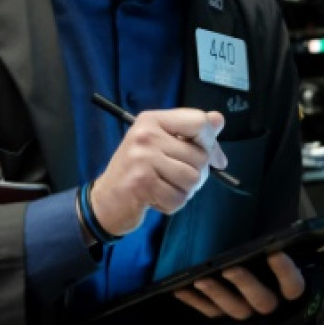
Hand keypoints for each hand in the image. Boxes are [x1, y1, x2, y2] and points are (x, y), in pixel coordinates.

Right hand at [90, 109, 226, 236]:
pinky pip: (179, 197)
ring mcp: (142, 158)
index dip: (212, 143)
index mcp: (152, 120)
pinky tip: (156, 199)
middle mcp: (146, 135)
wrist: (106, 200)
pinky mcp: (141, 183)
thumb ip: (191, 133)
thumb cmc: (137, 171)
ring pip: (193, 178)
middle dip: (197, 174)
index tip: (215, 159)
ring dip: (185, 191)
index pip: (198, 121)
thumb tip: (218, 120)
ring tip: (165, 188)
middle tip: (175, 179)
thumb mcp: (161, 144)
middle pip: (200, 155)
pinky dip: (172, 204)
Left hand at [175, 234, 323, 319]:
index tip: (275, 252)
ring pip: (231, 309)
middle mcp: (272, 311)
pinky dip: (195, 303)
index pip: (293, 286)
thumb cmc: (304, 292)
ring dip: (215, 294)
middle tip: (230, 266)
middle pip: (259, 300)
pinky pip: (210, 313)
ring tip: (201, 278)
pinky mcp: (229, 321)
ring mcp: (249, 318)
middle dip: (244, 284)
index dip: (285, 271)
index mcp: (296, 298)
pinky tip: (180, 288)